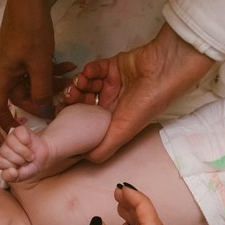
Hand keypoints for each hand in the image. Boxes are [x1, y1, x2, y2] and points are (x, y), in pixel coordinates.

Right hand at [0, 0, 72, 128]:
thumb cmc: (31, 30)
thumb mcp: (40, 64)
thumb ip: (41, 91)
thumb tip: (43, 114)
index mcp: (1, 76)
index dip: (6, 122)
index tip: (21, 132)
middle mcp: (4, 70)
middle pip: (21, 94)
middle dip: (43, 97)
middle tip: (65, 97)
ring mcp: (14, 59)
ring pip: (32, 80)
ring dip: (51, 82)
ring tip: (73, 79)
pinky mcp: (23, 50)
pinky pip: (35, 67)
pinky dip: (50, 69)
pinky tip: (69, 65)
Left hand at [0, 125, 49, 182]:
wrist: (44, 156)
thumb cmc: (31, 166)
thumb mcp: (22, 177)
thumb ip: (12, 178)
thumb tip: (12, 171)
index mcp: (2, 160)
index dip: (10, 166)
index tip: (19, 168)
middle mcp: (4, 148)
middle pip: (4, 152)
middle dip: (19, 159)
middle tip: (25, 161)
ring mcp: (11, 138)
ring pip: (11, 142)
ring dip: (24, 151)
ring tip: (29, 155)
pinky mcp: (19, 130)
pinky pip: (19, 134)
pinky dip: (27, 140)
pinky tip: (29, 144)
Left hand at [61, 24, 213, 161]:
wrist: (161, 72)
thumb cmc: (145, 104)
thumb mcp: (123, 131)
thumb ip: (104, 147)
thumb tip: (85, 159)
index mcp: (115, 119)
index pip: (88, 121)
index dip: (74, 119)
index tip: (63, 115)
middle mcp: (113, 102)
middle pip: (84, 102)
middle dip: (73, 100)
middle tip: (68, 97)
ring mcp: (113, 84)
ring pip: (86, 85)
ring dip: (79, 84)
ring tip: (80, 84)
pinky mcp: (113, 66)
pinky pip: (94, 68)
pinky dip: (88, 71)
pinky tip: (88, 73)